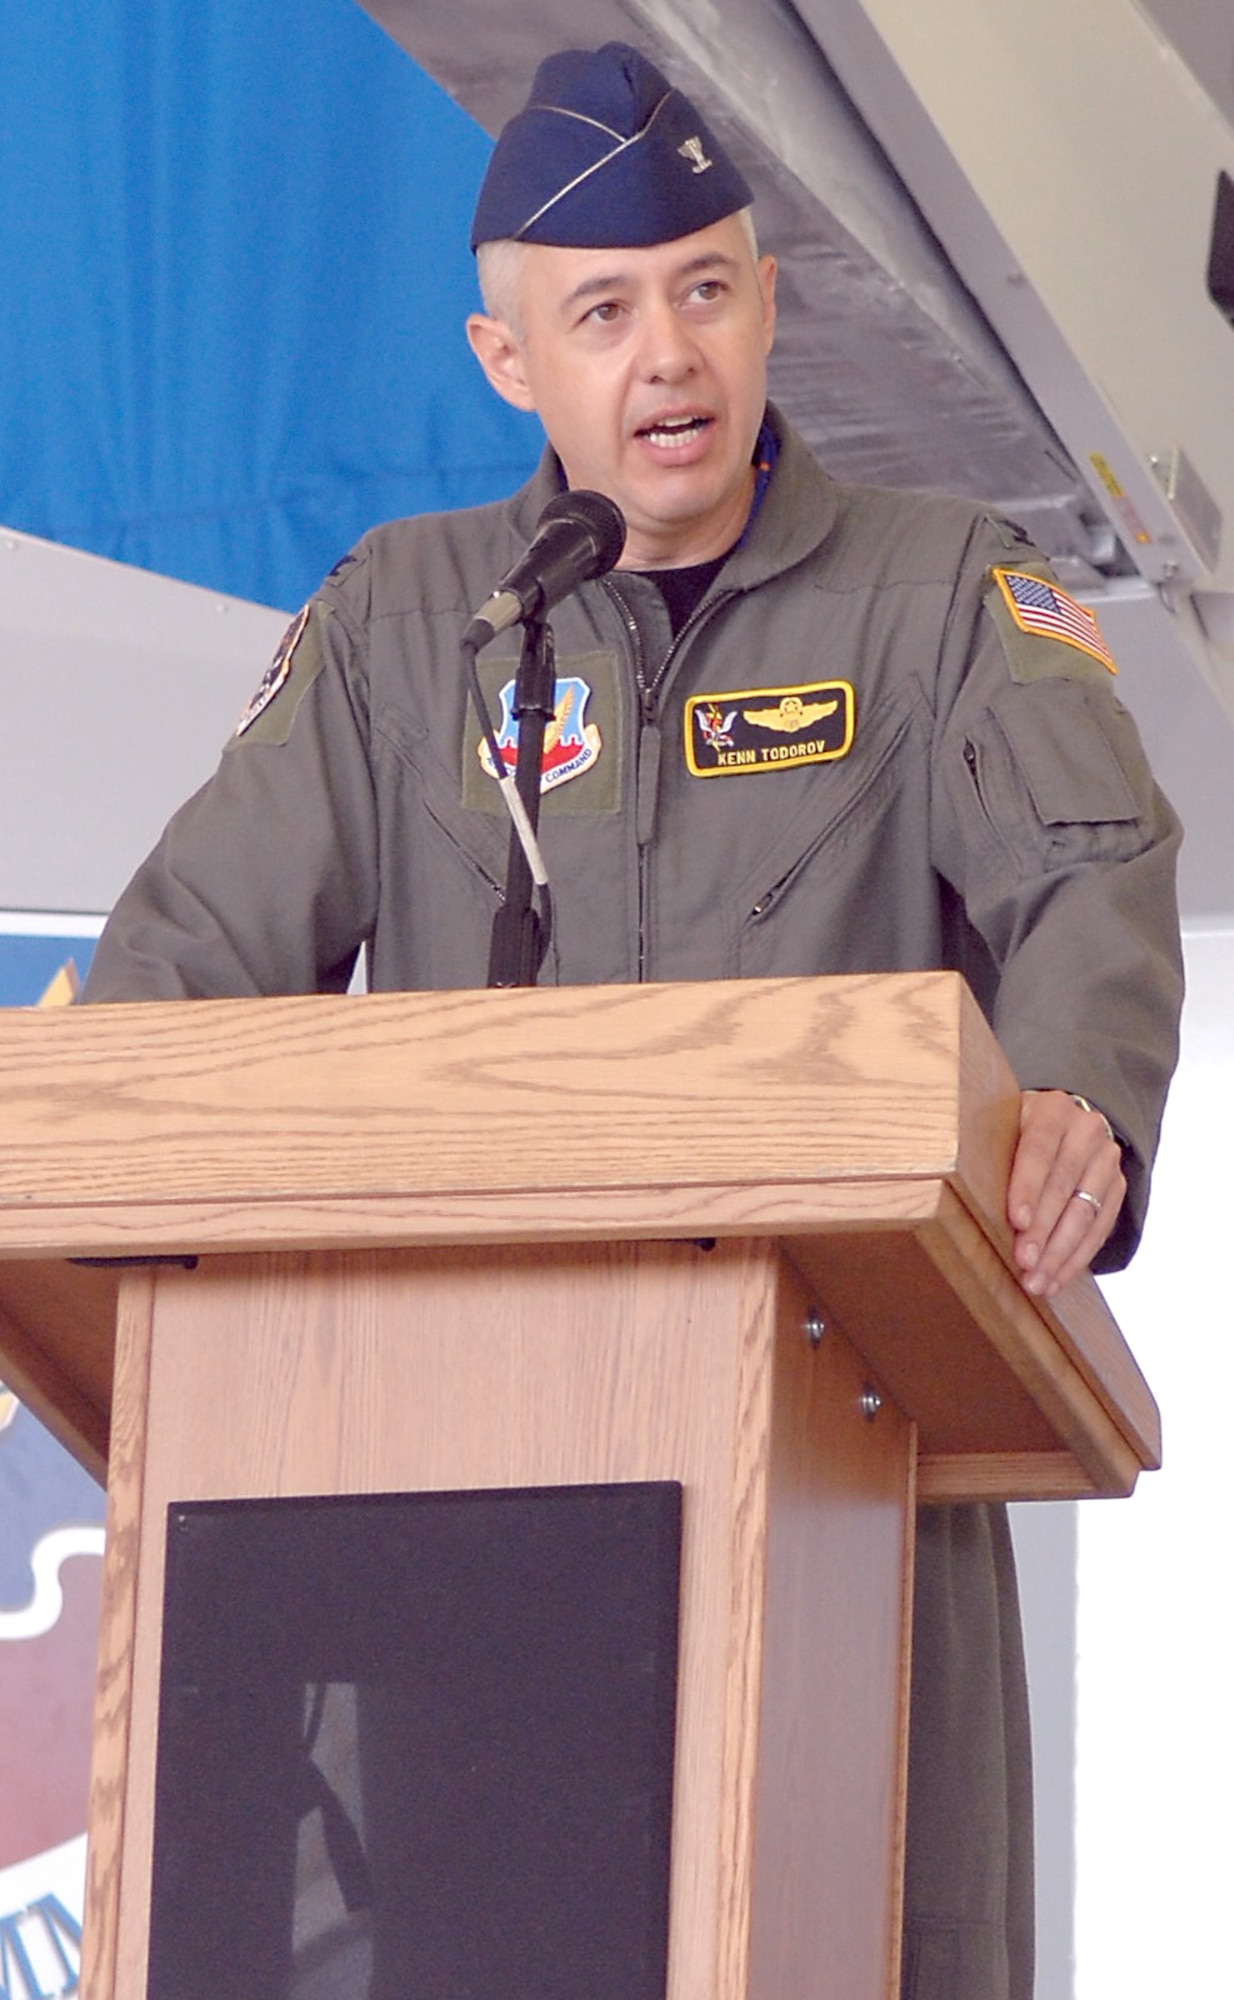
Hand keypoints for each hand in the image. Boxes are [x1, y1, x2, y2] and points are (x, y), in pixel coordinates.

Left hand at [1007, 1089, 1124, 1298]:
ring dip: (1060, 1253)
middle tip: (1024, 1262)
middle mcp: (1086, 1130)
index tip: (1017, 1221)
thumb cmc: (1017, 1132)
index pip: (1039, 1149)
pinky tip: (1057, 1279)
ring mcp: (1106, 1159)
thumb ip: (990, 1150)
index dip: (1027, 1186)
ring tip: (1038, 1281)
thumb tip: (966, 1195)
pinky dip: (1077, 1258)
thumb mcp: (1003, 1126)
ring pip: (1085, 1212)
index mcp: (1052, 1110)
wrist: (1063, 1126)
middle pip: (1063, 1185)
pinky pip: (1100, 1228)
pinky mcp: (1118, 1186)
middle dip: (1043, 1229)